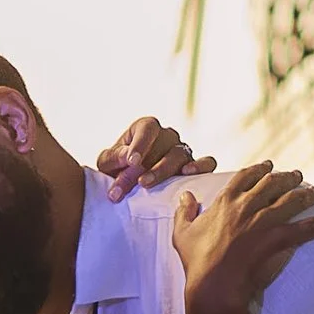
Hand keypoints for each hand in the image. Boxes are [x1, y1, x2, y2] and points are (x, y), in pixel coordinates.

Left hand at [97, 112, 214, 196]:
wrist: (129, 186)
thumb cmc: (117, 170)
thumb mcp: (107, 163)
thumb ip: (113, 157)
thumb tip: (126, 157)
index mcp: (147, 128)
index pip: (148, 128)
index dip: (140, 144)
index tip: (131, 161)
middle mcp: (167, 136)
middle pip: (161, 147)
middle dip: (144, 168)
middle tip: (132, 184)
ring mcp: (183, 150)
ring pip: (179, 155)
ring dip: (163, 170)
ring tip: (146, 184)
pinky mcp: (196, 166)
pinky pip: (207, 162)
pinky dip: (201, 167)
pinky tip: (187, 174)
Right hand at [172, 163, 313, 313]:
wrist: (213, 284)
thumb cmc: (197, 261)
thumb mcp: (182, 234)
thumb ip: (184, 212)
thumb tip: (184, 195)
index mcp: (225, 202)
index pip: (245, 177)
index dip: (258, 169)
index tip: (268, 165)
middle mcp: (246, 206)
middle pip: (272, 183)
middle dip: (287, 177)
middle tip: (297, 175)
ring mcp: (263, 221)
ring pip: (291, 200)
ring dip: (305, 195)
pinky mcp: (277, 239)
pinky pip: (304, 228)